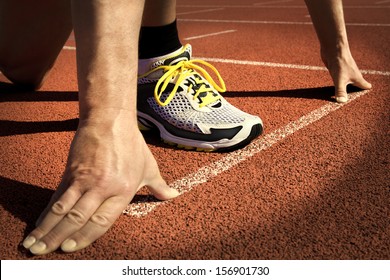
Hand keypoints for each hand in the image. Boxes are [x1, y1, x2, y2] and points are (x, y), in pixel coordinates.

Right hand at [22, 117, 178, 254]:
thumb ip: (159, 186)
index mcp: (123, 190)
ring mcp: (85, 179)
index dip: (86, 236)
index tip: (71, 247)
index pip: (103, 220)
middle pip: (79, 218)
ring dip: (48, 228)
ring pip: (63, 209)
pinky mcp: (71, 171)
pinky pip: (57, 195)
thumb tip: (173, 196)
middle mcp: (103, 187)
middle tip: (47, 251)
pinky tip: (39, 221)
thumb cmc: (131, 144)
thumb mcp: (149, 166)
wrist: (110, 120)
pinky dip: (47, 211)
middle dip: (61, 237)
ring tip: (35, 244)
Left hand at [321, 48, 371, 102]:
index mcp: (357, 78)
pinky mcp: (337, 70)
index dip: (366, 91)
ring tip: (348, 93)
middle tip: (359, 98)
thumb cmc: (340, 63)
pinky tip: (336, 84)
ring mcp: (345, 72)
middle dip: (358, 90)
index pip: (365, 86)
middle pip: (358, 84)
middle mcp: (352, 75)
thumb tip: (341, 102)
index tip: (369, 98)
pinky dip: (339, 83)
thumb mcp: (339, 80)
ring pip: (349, 81)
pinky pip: (339, 79)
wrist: (333, 48)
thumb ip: (340, 91)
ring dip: (348, 87)